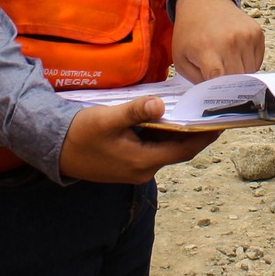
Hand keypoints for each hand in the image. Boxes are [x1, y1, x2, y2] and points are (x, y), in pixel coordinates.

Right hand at [58, 97, 216, 182]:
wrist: (53, 148)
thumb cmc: (79, 133)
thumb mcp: (107, 118)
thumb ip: (135, 112)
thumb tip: (160, 105)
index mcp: (142, 162)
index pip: (184, 149)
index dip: (204, 136)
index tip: (221, 122)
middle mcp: (143, 170)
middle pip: (179, 151)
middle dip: (197, 134)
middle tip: (213, 113)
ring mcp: (135, 169)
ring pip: (166, 150)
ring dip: (179, 134)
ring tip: (195, 112)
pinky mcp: (128, 164)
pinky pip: (153, 149)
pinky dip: (164, 136)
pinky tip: (166, 119)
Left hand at [171, 0, 264, 82]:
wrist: (204, 3)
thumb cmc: (190, 34)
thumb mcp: (181, 59)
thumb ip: (196, 80)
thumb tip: (215, 95)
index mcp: (206, 49)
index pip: (220, 78)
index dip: (219, 88)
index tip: (215, 90)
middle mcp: (229, 41)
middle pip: (238, 78)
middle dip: (229, 83)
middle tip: (219, 75)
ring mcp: (246, 36)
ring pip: (250, 71)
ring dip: (240, 73)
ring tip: (226, 61)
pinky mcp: (257, 32)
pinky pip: (258, 61)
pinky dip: (249, 63)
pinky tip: (235, 53)